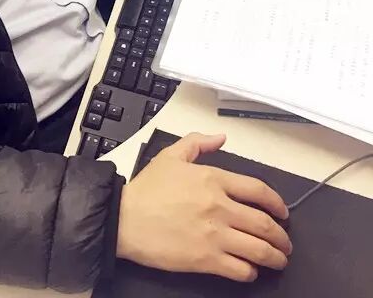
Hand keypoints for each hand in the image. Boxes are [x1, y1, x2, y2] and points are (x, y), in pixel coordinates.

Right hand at [117, 133, 291, 282]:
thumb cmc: (145, 190)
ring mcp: (214, 234)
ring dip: (274, 257)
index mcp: (213, 179)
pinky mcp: (205, 260)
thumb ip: (198, 143)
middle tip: (285, 243)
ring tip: (278, 260)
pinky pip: (240, 269)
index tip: (283, 212)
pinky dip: (251, 272)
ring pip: (259, 249)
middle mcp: (219, 206)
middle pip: (264, 223)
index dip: (277, 203)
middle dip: (281, 237)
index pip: (258, 190)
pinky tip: (251, 271)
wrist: (125, 219)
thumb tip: (220, 138)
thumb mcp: (171, 156)